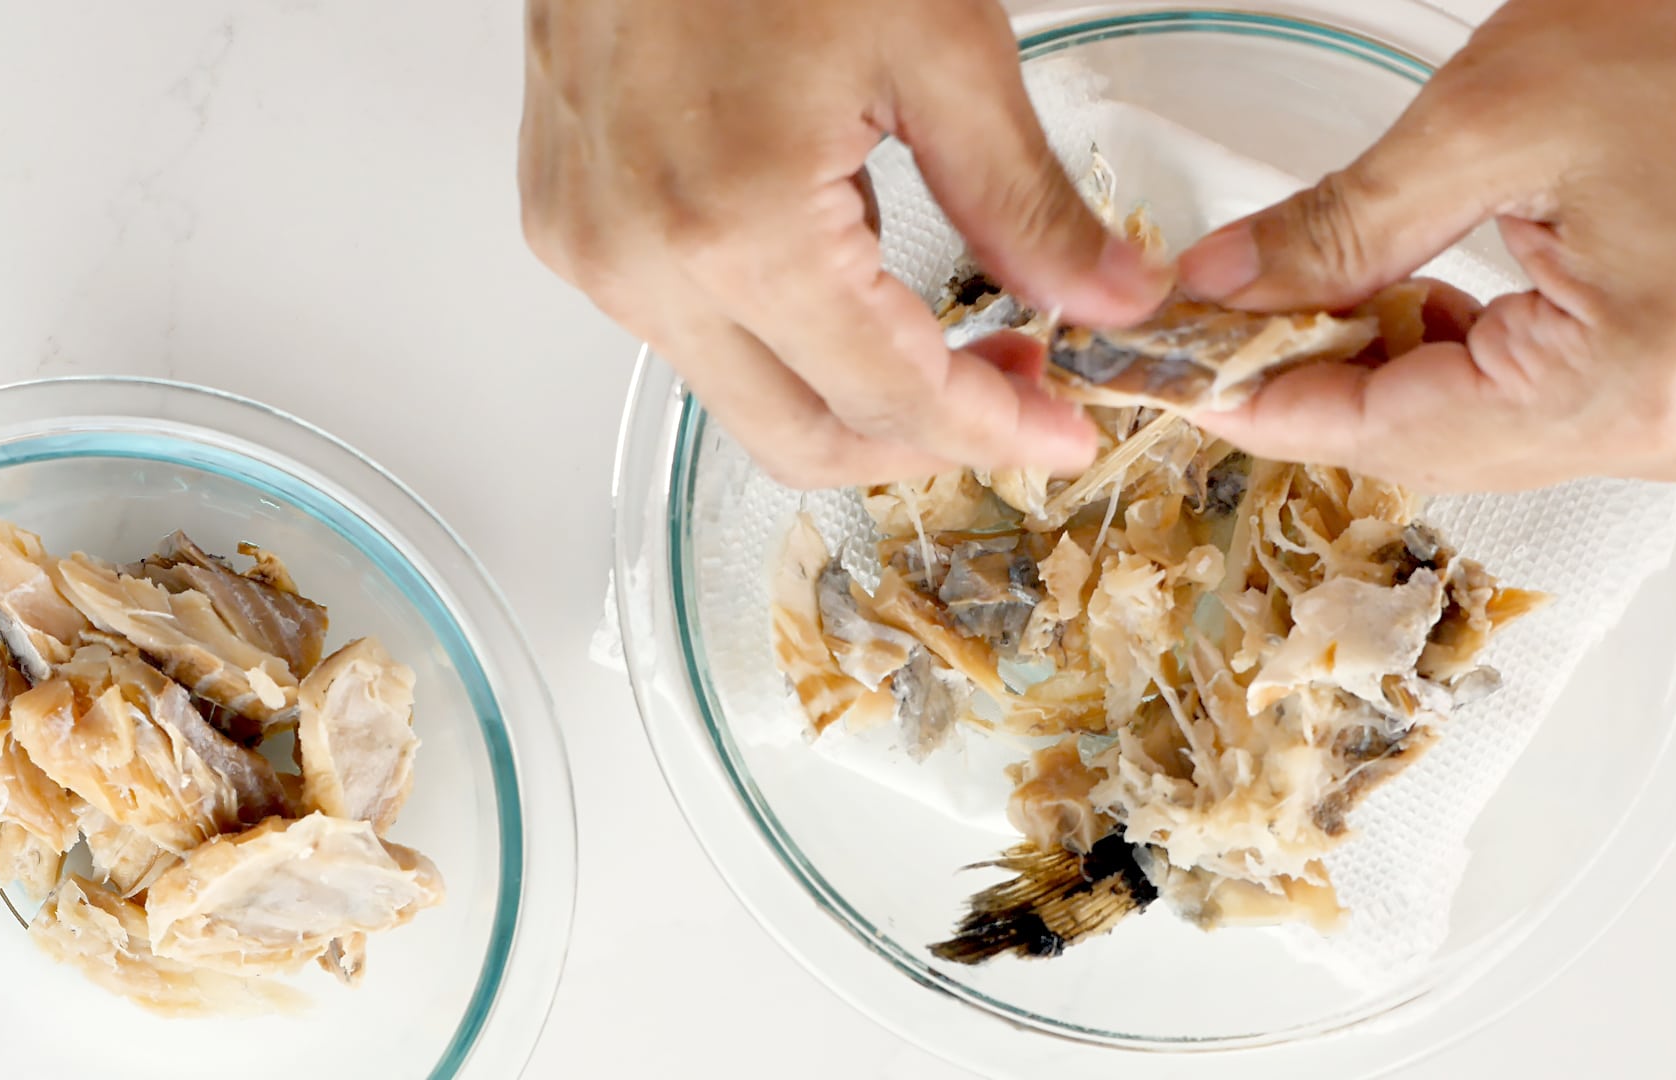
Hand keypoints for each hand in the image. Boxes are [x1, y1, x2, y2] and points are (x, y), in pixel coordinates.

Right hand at [519, 0, 1170, 488]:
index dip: (993, 435)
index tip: (1062, 435)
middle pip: (803, 441)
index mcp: (735, 225)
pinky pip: (689, 338)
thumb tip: (1104, 297)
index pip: (888, 398)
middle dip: (924, 442)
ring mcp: (592, 251)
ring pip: (743, 401)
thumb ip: (1024, 199)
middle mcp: (641, 263)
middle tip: (1015, 390)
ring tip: (941, 330)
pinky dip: (783, 340)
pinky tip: (843, 272)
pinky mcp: (571, 228)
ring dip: (854, 396)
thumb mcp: (939, 41)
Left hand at [1176, 0, 1675, 490]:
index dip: (1267, 404)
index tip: (1179, 376)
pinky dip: (1446, 361)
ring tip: (1306, 299)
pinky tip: (1401, 304)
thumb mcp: (1487, 120)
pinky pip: (1523, 407)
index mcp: (1629, 383)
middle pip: (1425, 445)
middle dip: (1313, 385)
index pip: (1391, 432)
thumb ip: (1339, 226)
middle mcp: (1666, 429)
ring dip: (1375, 372)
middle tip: (1227, 324)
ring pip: (1466, 431)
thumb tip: (1226, 287)